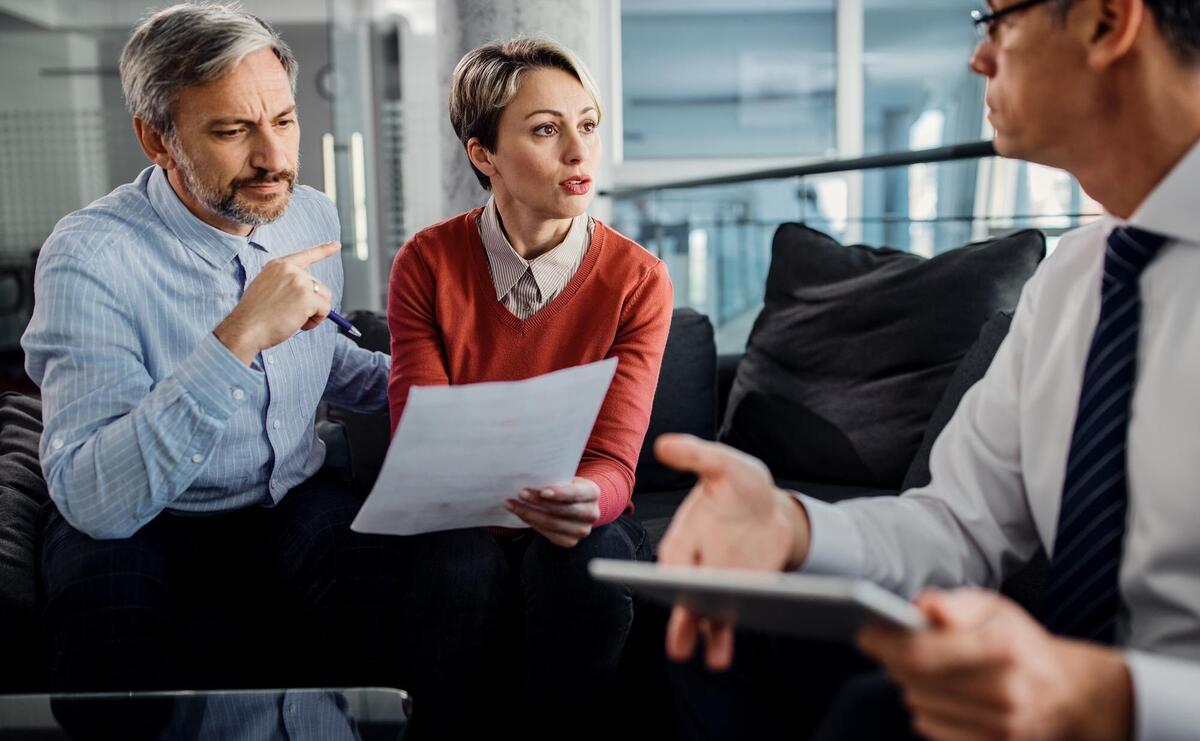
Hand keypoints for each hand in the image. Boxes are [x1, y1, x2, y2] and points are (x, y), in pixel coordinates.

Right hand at [214, 241, 340, 364]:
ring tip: (294, 320)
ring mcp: (299, 282)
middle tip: (291, 315)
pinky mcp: (307, 297)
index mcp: (277, 266)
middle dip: (311, 303)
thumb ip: (285, 285)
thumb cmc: (253, 316)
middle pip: (318, 285)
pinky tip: (299, 324)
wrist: (244, 329)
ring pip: (325, 298)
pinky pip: (326, 310)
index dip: (323, 250)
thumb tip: (311, 296)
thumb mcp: (266, 289)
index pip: (305, 255)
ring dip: (315, 312)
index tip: (336, 245)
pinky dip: (317, 321)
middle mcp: (289, 270)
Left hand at [504, 476, 600, 547]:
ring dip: (529, 513)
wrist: (577, 505)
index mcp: (593, 493)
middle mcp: (591, 514)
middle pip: (561, 510)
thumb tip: (531, 475)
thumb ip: (556, 478)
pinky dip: (532, 523)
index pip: (576, 494)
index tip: (543, 491)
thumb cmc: (567, 487)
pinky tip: (521, 514)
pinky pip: (548, 534)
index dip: (560, 493)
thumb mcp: (567, 478)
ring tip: (512, 504)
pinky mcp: (570, 542)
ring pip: (552, 524)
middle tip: (520, 493)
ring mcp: (582, 530)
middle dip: (538, 502)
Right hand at [654, 434, 810, 669]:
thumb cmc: (742, 486)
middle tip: (682, 634)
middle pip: (685, 591)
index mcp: (685, 532)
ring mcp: (714, 583)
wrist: (771, 510)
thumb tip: (665, 444)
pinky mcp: (736, 596)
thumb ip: (697, 456)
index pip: (675, 555)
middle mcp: (695, 562)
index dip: (673, 569)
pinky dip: (722, 638)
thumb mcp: (725, 465)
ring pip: (702, 612)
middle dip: (684, 611)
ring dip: (703, 633)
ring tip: (707, 656)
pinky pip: (725, 621)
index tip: (670, 582)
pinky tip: (720, 656)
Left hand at [858, 588, 1133, 740]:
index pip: (922, 653)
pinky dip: (925, 709)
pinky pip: (929, 728)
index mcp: (1002, 647)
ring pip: (917, 705)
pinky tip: (940, 693)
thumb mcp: (994, 608)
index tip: (865, 633)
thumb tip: (920, 606)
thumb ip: (954, 604)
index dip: (884, 643)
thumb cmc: (1019, 642)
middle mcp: (1002, 691)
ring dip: (909, 684)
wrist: (1068, 694)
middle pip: (914, 680)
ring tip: (923, 667)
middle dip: (893, 659)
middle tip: (888, 643)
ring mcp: (998, 727)